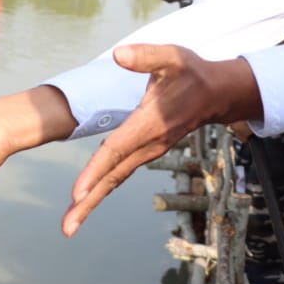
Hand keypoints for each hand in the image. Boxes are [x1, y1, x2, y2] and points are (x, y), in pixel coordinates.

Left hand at [61, 44, 260, 235]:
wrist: (217, 94)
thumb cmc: (192, 73)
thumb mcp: (172, 57)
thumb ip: (145, 56)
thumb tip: (118, 55)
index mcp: (149, 123)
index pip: (117, 150)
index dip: (95, 171)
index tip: (76, 193)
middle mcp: (149, 144)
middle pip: (113, 177)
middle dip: (88, 203)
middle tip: (66, 228)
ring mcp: (149, 151)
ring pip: (116, 179)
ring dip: (92, 202)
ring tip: (70, 225)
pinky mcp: (147, 152)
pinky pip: (121, 173)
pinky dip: (102, 188)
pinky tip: (87, 200)